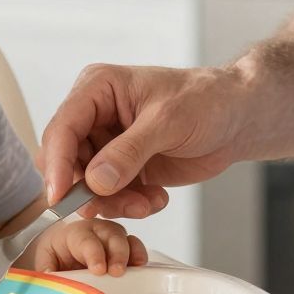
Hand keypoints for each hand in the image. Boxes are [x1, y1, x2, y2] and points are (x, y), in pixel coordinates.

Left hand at [27, 218, 147, 277]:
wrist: (64, 251)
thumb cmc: (56, 255)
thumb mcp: (46, 260)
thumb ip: (47, 269)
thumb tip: (49, 280)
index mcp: (75, 233)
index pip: (86, 240)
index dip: (94, 254)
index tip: (98, 270)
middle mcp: (97, 231)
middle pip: (111, 236)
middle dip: (116, 254)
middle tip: (116, 272)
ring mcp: (113, 238)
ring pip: (127, 239)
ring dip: (132, 254)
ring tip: (135, 268)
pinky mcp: (125, 249)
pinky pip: (136, 248)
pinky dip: (140, 256)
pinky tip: (141, 266)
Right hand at [40, 63, 249, 219]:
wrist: (236, 118)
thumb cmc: (206, 100)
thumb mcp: (168, 121)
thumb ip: (129, 151)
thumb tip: (94, 181)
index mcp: (97, 89)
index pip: (62, 128)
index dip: (57, 164)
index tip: (61, 197)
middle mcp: (95, 116)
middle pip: (66, 162)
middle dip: (88, 190)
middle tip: (118, 204)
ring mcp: (107, 144)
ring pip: (86, 186)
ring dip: (113, 202)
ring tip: (146, 203)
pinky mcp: (122, 168)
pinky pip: (108, 197)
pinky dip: (128, 204)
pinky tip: (156, 198)